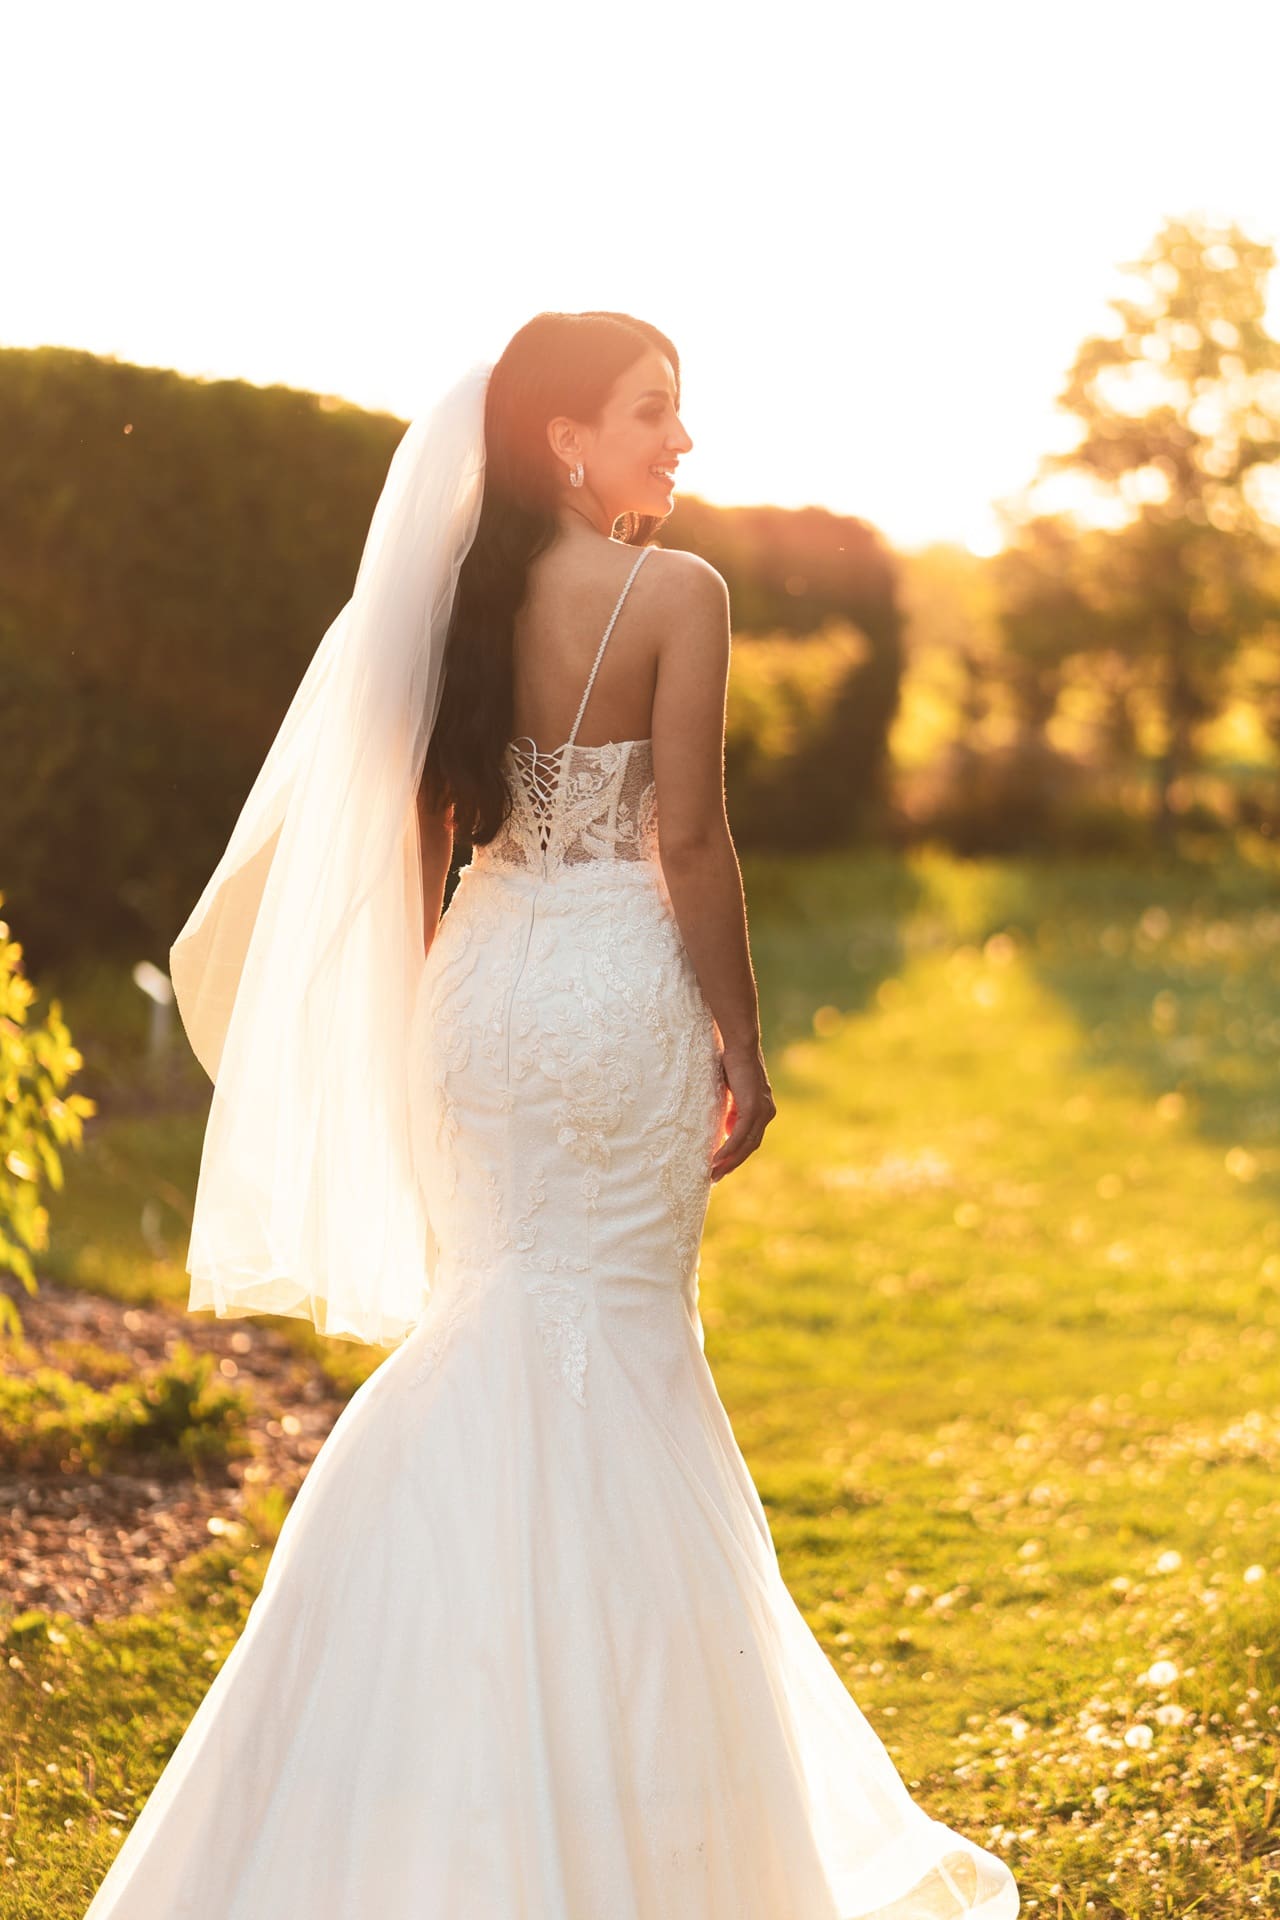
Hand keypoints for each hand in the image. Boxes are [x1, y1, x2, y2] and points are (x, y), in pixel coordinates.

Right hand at [710, 1039, 775, 1182]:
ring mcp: (761, 1112)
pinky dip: (728, 1150)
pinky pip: (739, 1137)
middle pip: (750, 1146)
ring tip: (713, 1173)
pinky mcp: (752, 1109)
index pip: (752, 1138)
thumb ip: (732, 1110)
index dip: (738, 1153)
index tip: (723, 1166)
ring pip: (746, 1145)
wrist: (740, 1045)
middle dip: (733, 1163)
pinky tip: (716, 1160)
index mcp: (763, 1109)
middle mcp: (766, 1113)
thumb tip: (724, 1128)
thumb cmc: (732, 1063)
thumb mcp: (732, 1092)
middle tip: (716, 1177)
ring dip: (729, 1161)